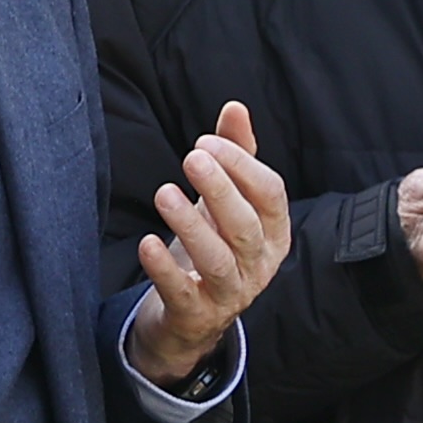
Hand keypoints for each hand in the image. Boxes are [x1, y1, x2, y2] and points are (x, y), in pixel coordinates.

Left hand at [123, 102, 288, 387]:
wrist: (190, 315)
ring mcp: (232, 294)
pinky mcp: (197, 315)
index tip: (205, 142)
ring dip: (191, 225)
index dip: (242, 165)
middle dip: (220, 189)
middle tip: (191, 157)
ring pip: (218, 260)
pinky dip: (165, 269)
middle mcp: (260, 265)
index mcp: (275, 232)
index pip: (271, 195)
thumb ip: (235, 155)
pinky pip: (184, 292)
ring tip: (164, 194)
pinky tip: (147, 244)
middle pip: (247, 225)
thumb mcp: (225, 201)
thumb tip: (235, 107)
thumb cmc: (214, 245)